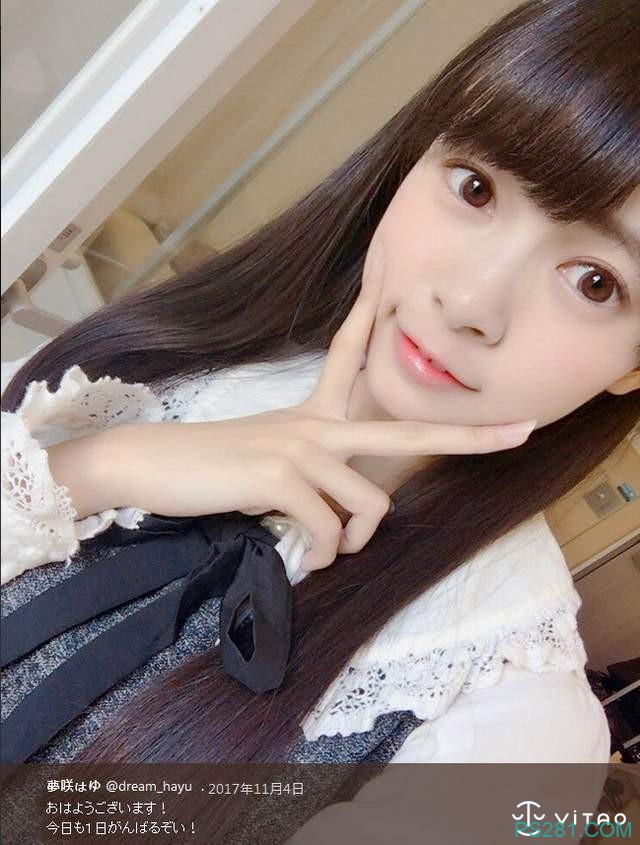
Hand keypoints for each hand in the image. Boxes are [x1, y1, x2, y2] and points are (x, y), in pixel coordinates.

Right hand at [115, 245, 535, 571]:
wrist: (150, 467)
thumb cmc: (208, 469)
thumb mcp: (268, 464)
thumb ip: (311, 476)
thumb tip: (341, 520)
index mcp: (311, 412)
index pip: (350, 353)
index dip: (372, 313)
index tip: (394, 276)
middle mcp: (315, 422)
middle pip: (404, 431)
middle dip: (468, 435)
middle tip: (523, 432)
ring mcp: (300, 445)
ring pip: (366, 505)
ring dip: (351, 542)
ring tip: (328, 551)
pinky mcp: (281, 475)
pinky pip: (327, 529)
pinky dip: (321, 555)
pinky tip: (305, 558)